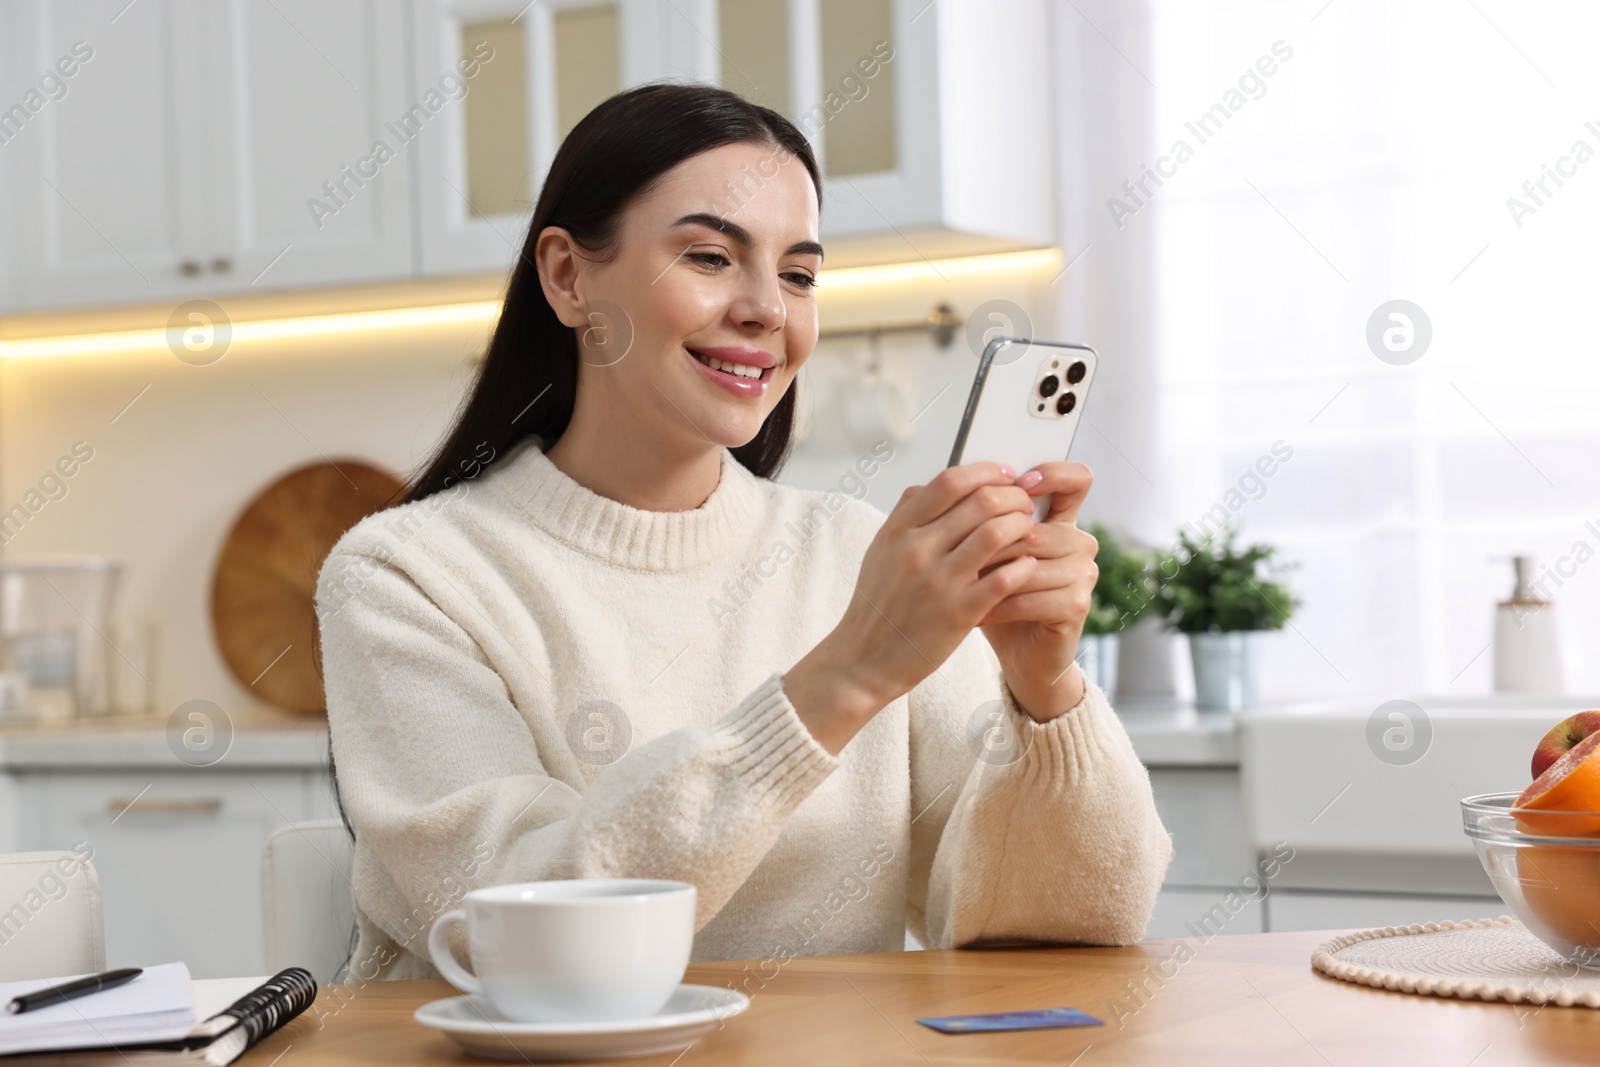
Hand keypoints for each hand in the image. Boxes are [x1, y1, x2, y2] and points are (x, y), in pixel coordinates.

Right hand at [783, 462, 1037, 752]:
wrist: (863, 659)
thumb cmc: (877, 604)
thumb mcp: (880, 551)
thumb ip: (905, 516)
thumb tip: (931, 486)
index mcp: (899, 530)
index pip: (949, 481)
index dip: (986, 472)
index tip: (1004, 475)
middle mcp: (917, 550)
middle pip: (980, 501)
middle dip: (1013, 497)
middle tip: (1024, 504)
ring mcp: (938, 582)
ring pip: (997, 534)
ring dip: (1022, 527)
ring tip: (1029, 531)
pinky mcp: (958, 614)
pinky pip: (1004, 579)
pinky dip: (1022, 566)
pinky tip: (1027, 565)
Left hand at [976, 462, 1097, 721]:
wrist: (1016, 651)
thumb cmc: (995, 594)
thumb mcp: (982, 551)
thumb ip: (972, 517)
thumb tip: (934, 486)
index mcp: (1059, 519)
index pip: (1076, 479)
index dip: (1053, 474)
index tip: (1020, 483)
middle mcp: (1078, 542)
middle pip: (1039, 526)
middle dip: (994, 541)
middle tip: (960, 554)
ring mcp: (1082, 574)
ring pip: (1032, 561)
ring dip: (993, 573)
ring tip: (963, 583)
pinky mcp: (1076, 606)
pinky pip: (1033, 596)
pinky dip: (1000, 605)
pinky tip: (976, 613)